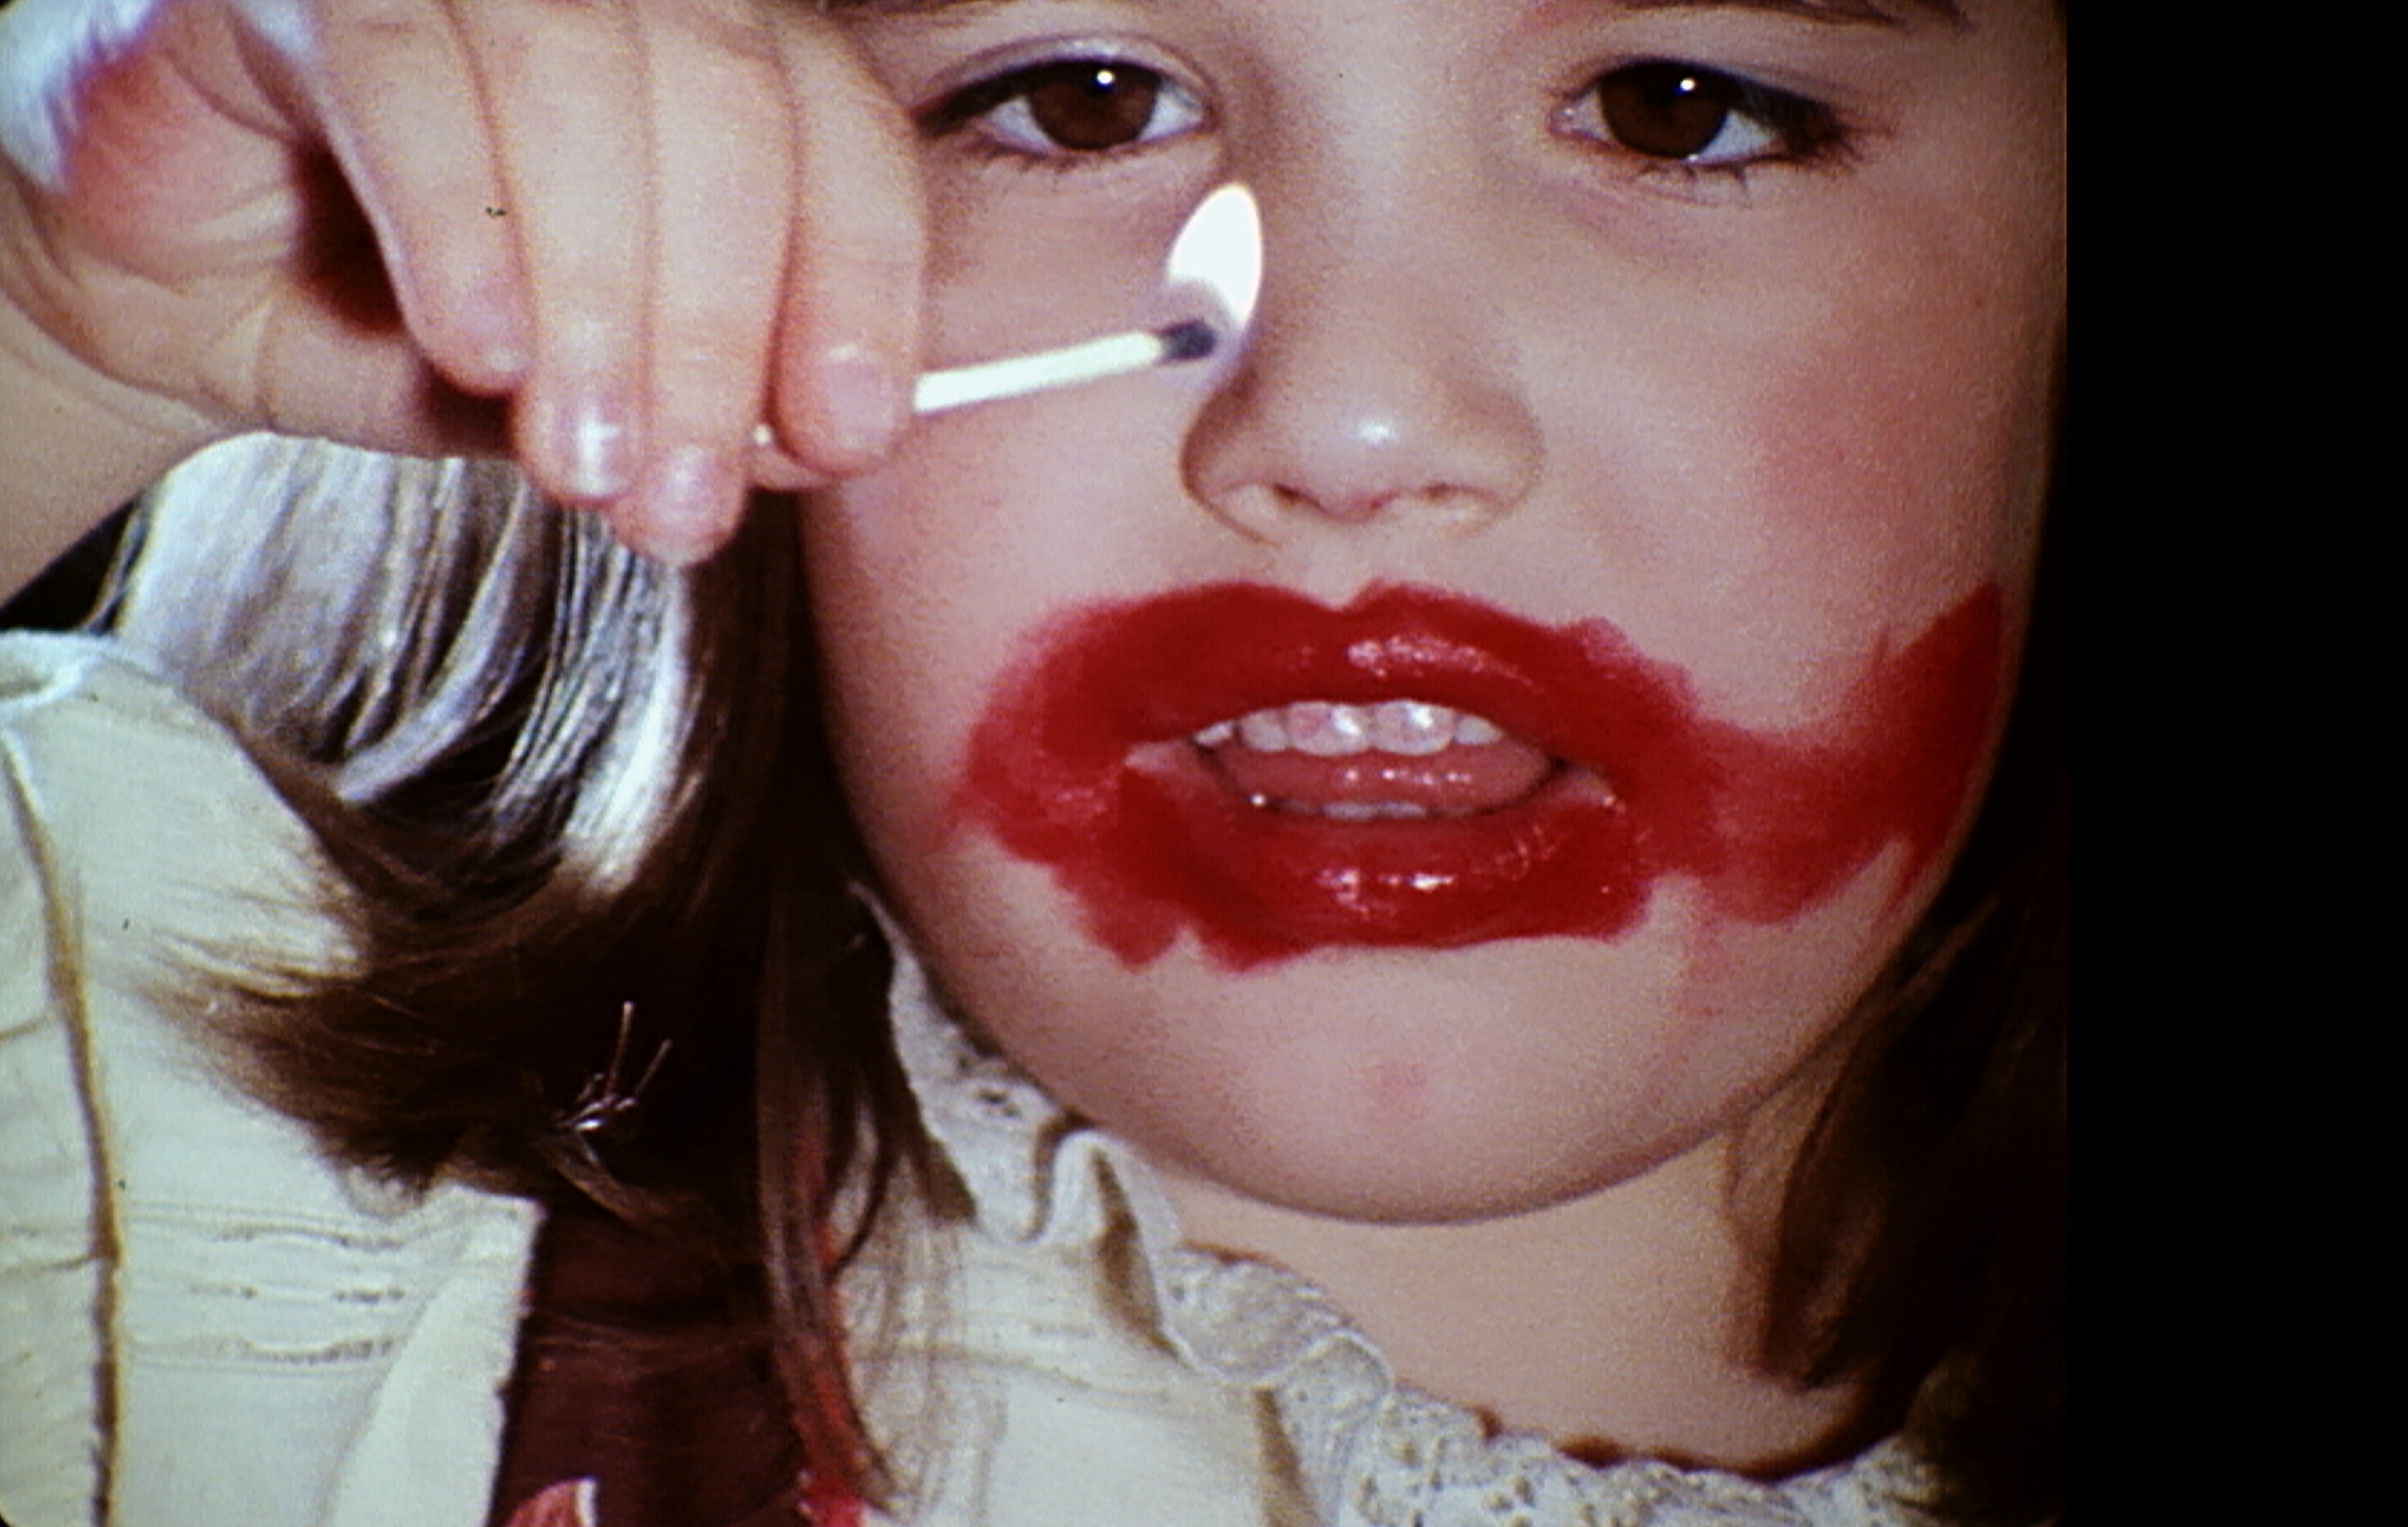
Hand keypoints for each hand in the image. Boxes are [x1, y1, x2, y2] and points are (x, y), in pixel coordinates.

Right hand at [0, 0, 925, 565]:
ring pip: (580, 82)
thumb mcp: (592, 394)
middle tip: (681, 499)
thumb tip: (817, 441)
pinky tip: (478, 354)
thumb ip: (712, 402)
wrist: (181, 304)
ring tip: (582, 456)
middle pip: (728, 112)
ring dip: (599, 294)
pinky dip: (459, 223)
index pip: (842, 138)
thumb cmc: (409, 328)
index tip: (846, 440)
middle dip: (718, 330)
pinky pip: (404, 74)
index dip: (861, 292)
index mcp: (715, 57)